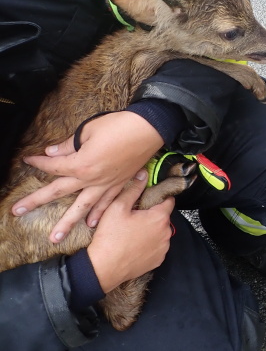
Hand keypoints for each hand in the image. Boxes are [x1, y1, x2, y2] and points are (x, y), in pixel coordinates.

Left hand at [14, 111, 163, 242]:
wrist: (150, 129)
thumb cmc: (119, 126)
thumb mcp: (89, 130)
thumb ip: (69, 144)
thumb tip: (53, 152)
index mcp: (81, 164)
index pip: (53, 165)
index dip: (39, 162)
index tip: (28, 159)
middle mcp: (92, 178)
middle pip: (59, 192)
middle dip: (36, 201)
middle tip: (17, 211)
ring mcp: (107, 184)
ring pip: (83, 207)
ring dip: (68, 222)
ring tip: (55, 238)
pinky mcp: (121, 184)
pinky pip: (107, 203)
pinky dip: (99, 214)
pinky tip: (92, 225)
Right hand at [87, 173, 174, 293]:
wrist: (104, 268)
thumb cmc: (110, 237)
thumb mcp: (118, 207)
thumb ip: (133, 189)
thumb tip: (143, 174)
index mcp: (160, 217)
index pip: (168, 201)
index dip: (159, 198)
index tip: (149, 199)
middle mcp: (166, 233)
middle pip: (163, 217)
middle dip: (152, 215)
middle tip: (134, 217)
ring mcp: (164, 248)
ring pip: (161, 232)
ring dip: (152, 230)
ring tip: (133, 232)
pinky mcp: (158, 260)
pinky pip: (158, 247)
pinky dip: (150, 245)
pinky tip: (135, 245)